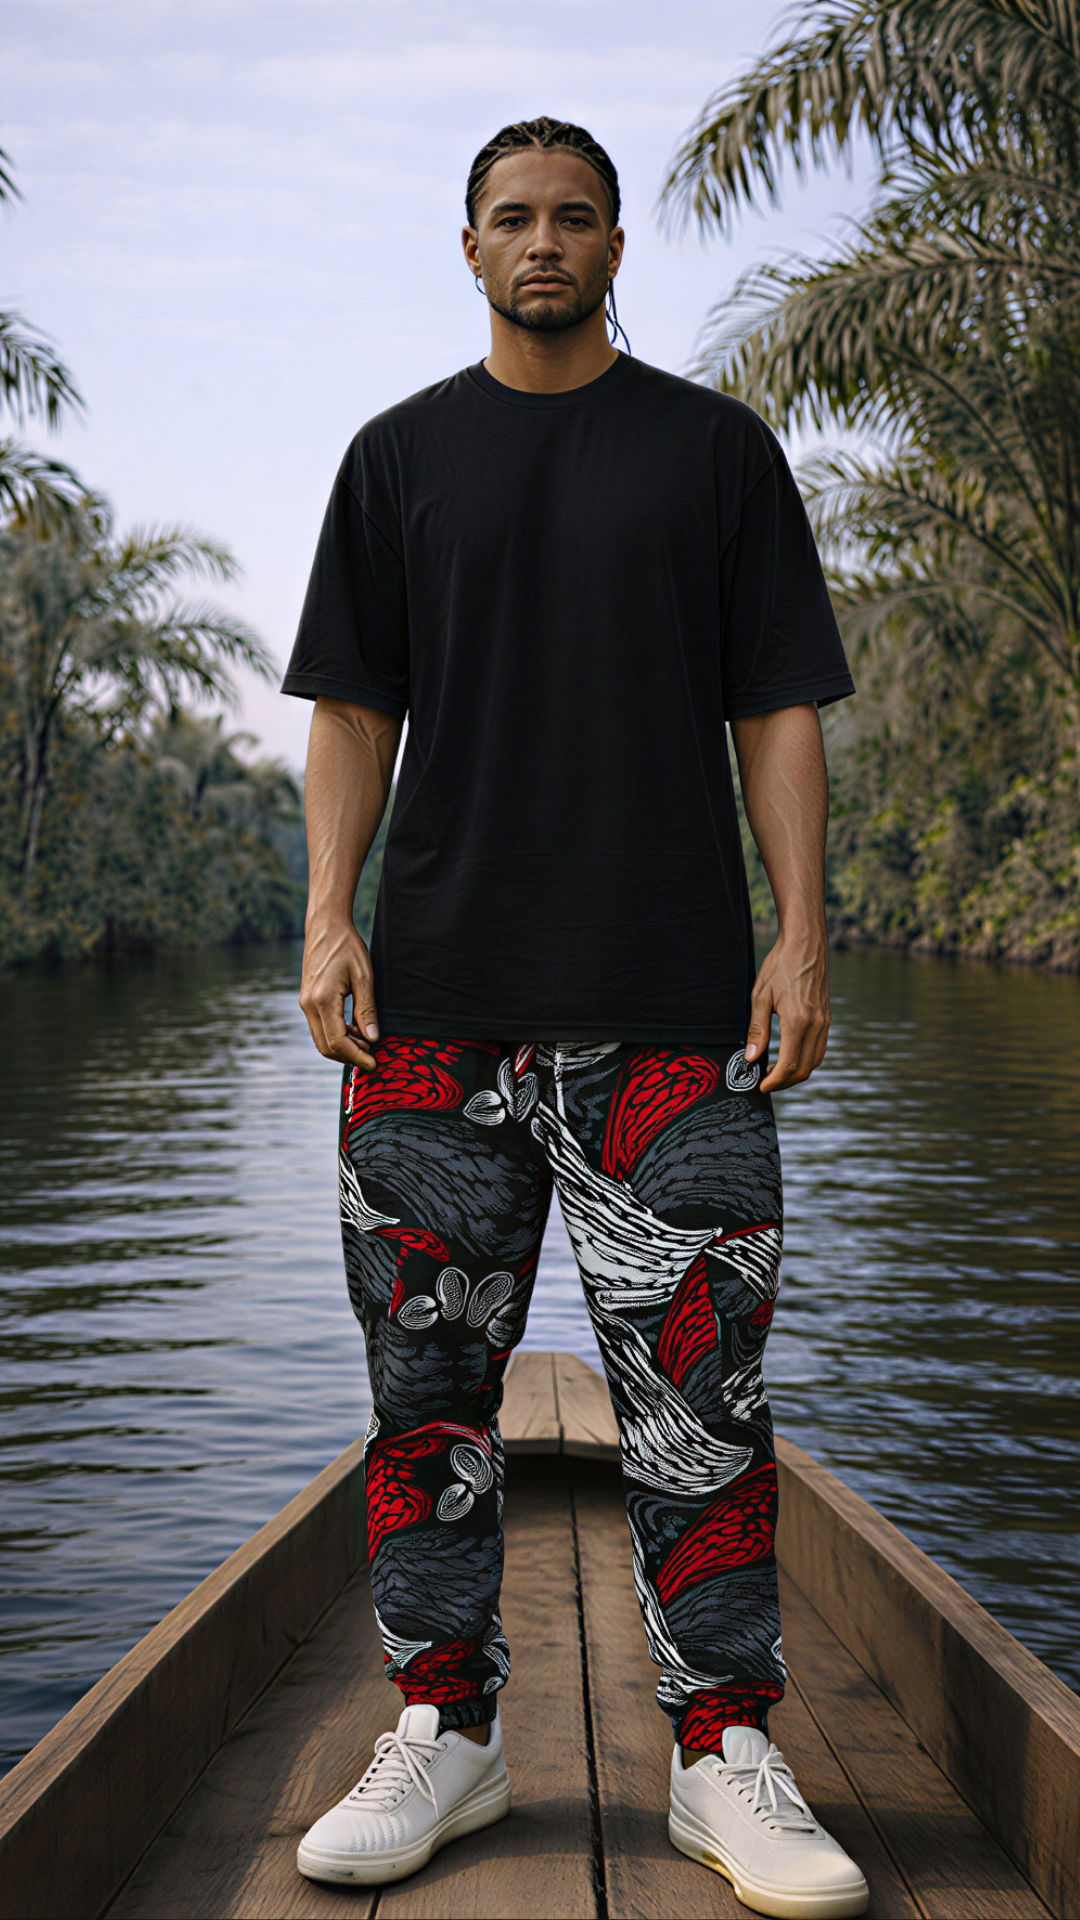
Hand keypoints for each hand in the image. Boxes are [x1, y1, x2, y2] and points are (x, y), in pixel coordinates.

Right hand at [299, 913, 379, 1070]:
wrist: (326, 926)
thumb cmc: (347, 947)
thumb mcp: (364, 977)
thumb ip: (367, 1010)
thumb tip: (373, 1039)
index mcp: (323, 1000)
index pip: (337, 1042)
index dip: (356, 1057)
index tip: (374, 1064)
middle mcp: (308, 1005)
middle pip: (326, 1047)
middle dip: (349, 1056)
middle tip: (373, 1056)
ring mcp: (305, 1003)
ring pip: (321, 1039)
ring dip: (343, 1047)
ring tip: (367, 1040)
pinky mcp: (307, 1000)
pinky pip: (320, 1027)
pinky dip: (337, 1035)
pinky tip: (355, 1029)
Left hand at [744, 926, 829, 1093]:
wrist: (805, 944)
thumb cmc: (780, 966)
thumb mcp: (760, 996)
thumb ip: (757, 1030)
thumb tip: (751, 1058)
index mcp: (798, 1022)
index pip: (789, 1065)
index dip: (774, 1081)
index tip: (761, 1086)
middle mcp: (816, 1025)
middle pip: (805, 1069)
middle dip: (785, 1082)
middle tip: (766, 1083)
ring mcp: (825, 1022)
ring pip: (816, 1061)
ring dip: (798, 1073)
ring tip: (777, 1073)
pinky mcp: (827, 1018)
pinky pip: (820, 1048)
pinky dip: (807, 1060)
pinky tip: (792, 1057)